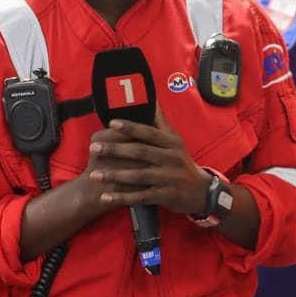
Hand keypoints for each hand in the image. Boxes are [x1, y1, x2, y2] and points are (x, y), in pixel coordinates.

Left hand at [86, 110, 209, 215]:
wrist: (202, 191)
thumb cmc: (181, 162)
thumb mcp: (175, 141)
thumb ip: (160, 122)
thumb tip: (151, 99)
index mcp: (172, 142)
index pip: (149, 132)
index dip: (130, 127)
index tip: (111, 123)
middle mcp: (171, 158)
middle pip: (140, 152)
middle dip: (115, 150)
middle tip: (93, 148)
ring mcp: (169, 178)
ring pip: (138, 175)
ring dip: (115, 176)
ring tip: (94, 175)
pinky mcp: (166, 196)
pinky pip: (140, 196)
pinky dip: (122, 197)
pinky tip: (105, 197)